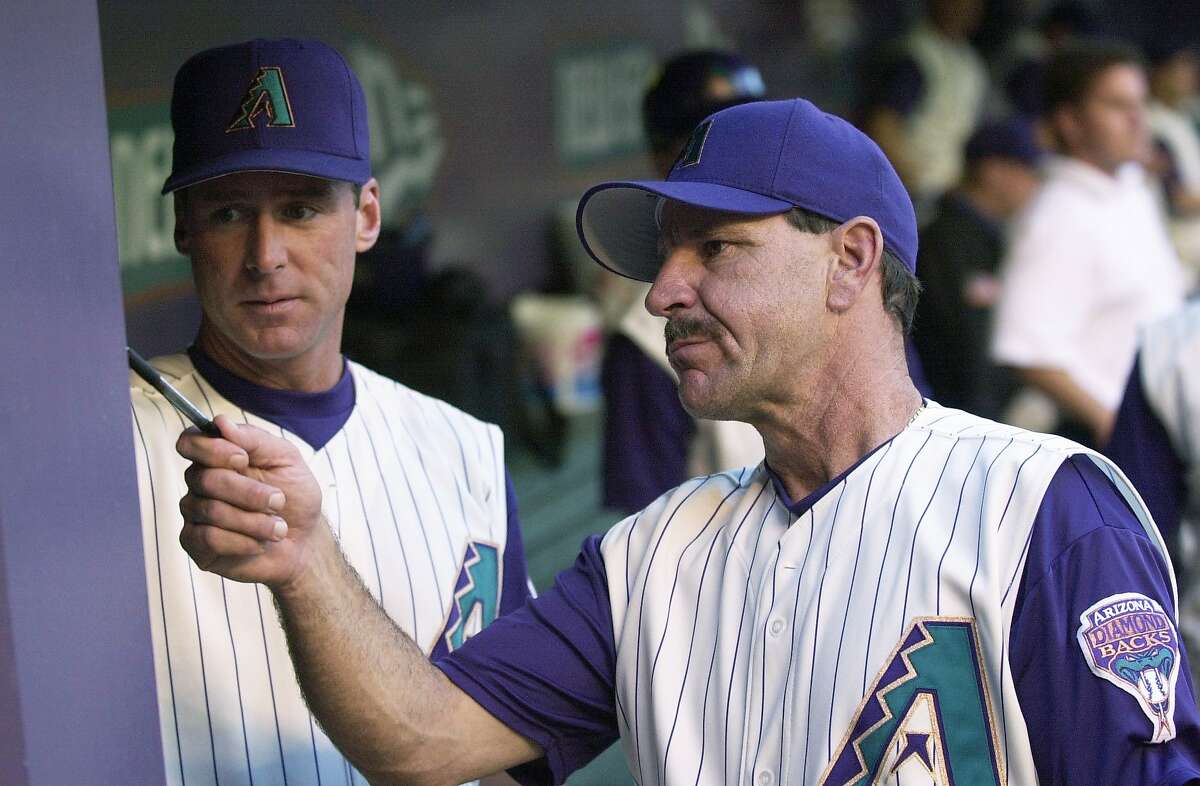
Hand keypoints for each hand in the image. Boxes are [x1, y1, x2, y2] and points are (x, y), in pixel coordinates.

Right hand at [177, 414, 326, 590]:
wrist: (304, 540)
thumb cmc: (294, 496)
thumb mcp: (285, 459)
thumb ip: (254, 439)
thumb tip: (220, 422)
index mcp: (217, 457)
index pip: (190, 442)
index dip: (211, 449)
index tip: (243, 459)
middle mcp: (200, 483)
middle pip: (205, 478)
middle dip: (249, 492)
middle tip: (279, 501)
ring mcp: (195, 514)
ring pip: (211, 510)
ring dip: (254, 521)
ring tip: (278, 527)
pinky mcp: (196, 545)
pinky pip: (208, 539)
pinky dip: (243, 541)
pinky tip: (259, 543)